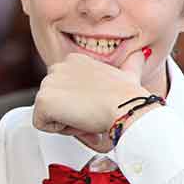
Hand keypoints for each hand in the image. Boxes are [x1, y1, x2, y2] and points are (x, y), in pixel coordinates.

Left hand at [31, 49, 152, 151]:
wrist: (127, 108)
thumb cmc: (128, 98)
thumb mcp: (129, 74)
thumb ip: (131, 63)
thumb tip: (141, 53)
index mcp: (74, 60)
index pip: (63, 89)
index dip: (78, 102)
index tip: (95, 105)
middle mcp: (58, 67)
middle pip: (53, 101)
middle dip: (70, 112)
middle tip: (92, 114)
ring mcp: (48, 83)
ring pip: (47, 113)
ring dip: (66, 121)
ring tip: (87, 117)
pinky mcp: (43, 100)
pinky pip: (41, 124)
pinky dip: (59, 130)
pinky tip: (79, 122)